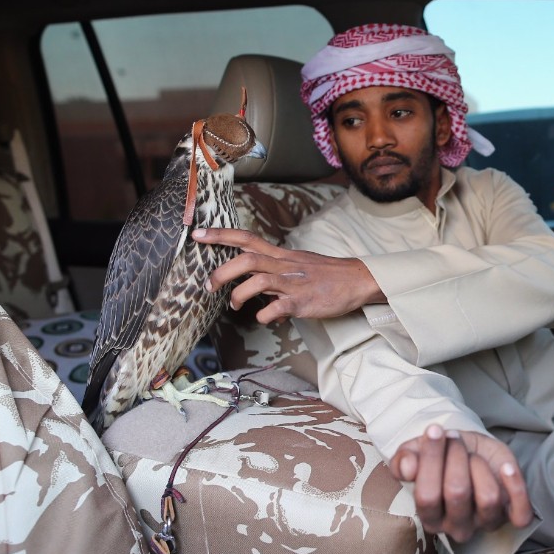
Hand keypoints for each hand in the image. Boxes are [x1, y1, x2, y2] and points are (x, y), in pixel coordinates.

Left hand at [193, 228, 384, 323]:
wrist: (356, 280)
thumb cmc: (325, 275)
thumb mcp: (296, 265)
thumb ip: (272, 272)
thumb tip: (251, 284)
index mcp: (280, 255)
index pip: (246, 238)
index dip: (220, 235)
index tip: (197, 234)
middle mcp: (284, 265)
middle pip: (247, 258)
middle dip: (222, 271)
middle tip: (209, 285)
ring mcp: (293, 283)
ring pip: (259, 281)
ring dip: (239, 294)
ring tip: (234, 306)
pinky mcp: (302, 301)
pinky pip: (277, 308)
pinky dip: (265, 315)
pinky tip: (265, 318)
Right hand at [390, 424, 532, 542]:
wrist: (472, 452)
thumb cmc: (443, 456)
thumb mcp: (419, 451)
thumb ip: (405, 459)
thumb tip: (407, 467)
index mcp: (430, 516)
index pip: (427, 497)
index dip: (431, 461)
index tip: (435, 430)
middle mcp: (457, 526)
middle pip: (457, 494)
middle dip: (456, 456)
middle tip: (454, 437)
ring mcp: (486, 523)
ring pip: (488, 498)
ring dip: (480, 466)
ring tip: (474, 455)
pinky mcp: (511, 516)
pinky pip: (520, 514)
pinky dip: (515, 488)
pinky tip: (506, 468)